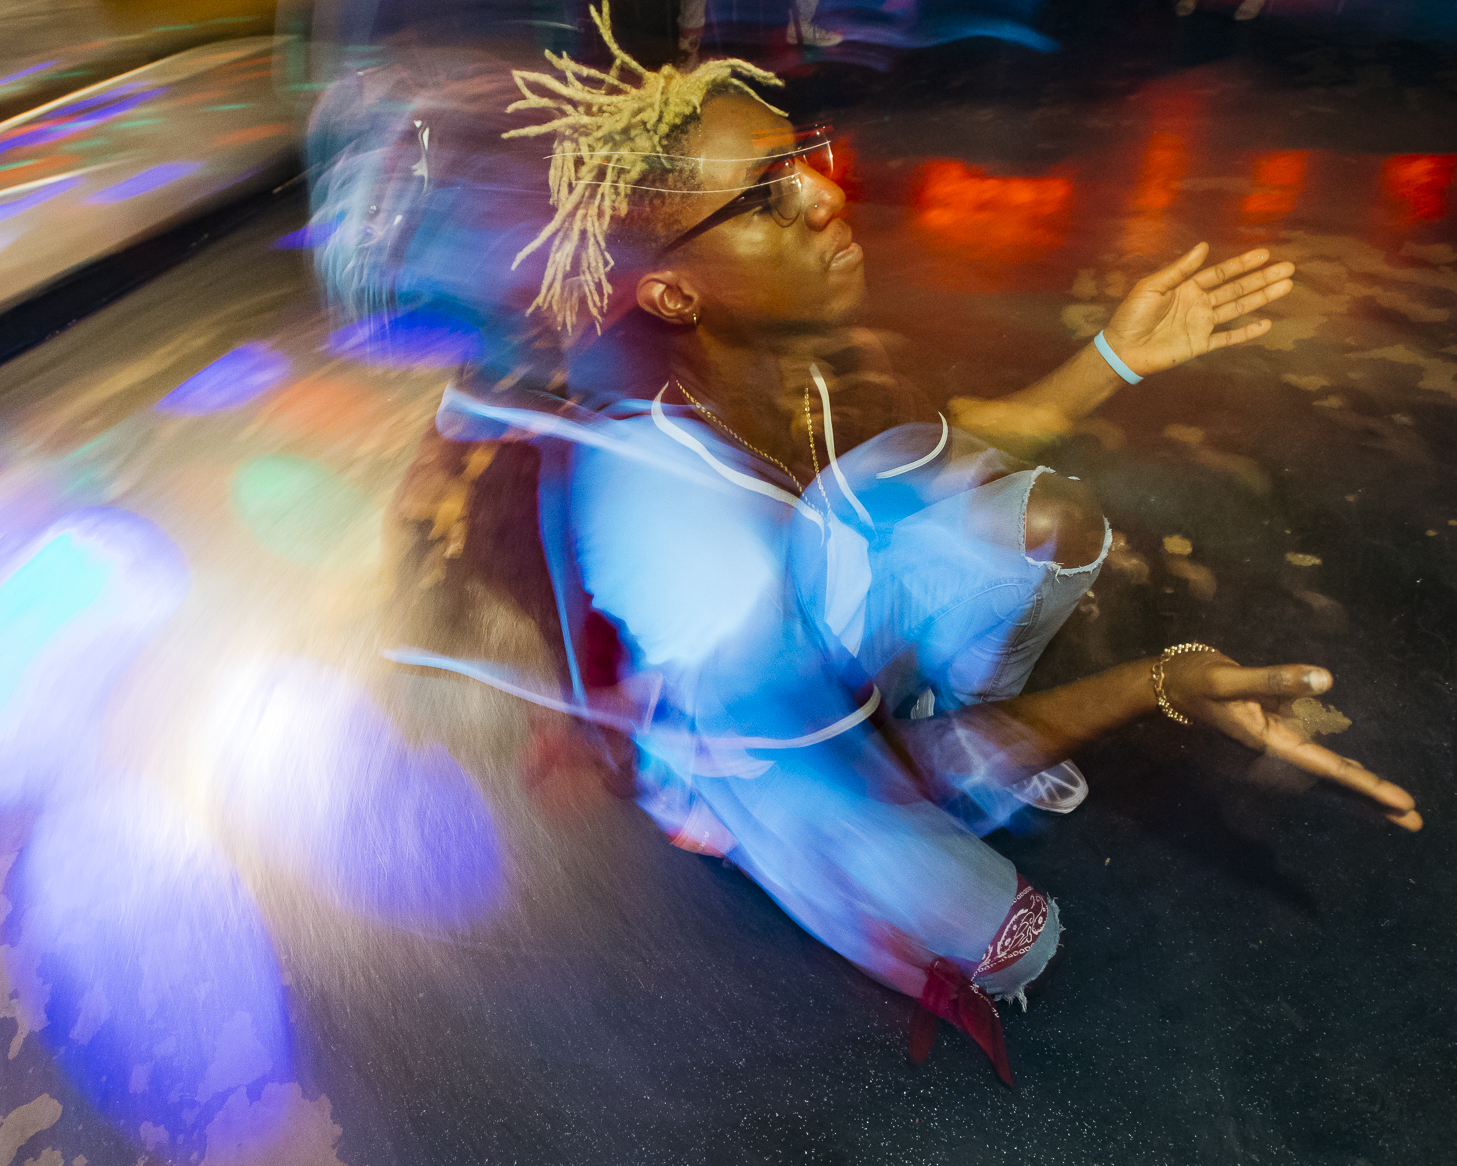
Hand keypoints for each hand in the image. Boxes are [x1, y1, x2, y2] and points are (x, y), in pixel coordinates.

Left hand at [1102, 243, 1294, 376]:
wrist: (1122, 350)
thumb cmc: (1131, 315)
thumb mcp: (1152, 286)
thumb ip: (1179, 269)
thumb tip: (1204, 247)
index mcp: (1187, 287)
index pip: (1221, 273)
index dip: (1242, 264)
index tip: (1265, 254)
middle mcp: (1199, 303)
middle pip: (1236, 288)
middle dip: (1262, 278)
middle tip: (1288, 268)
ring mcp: (1202, 324)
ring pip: (1238, 308)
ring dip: (1262, 298)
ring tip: (1285, 286)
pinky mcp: (1200, 345)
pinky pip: (1228, 338)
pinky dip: (1247, 332)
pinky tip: (1265, 324)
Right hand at [1159, 651, 1421, 830]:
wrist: (1168, 684)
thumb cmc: (1195, 682)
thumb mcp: (1230, 679)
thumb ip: (1275, 679)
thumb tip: (1327, 680)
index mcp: (1272, 740)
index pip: (1329, 766)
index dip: (1366, 784)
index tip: (1403, 804)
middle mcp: (1280, 744)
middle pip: (1334, 776)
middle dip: (1372, 797)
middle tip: (1415, 822)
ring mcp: (1281, 736)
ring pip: (1328, 765)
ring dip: (1361, 783)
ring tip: (1395, 805)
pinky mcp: (1278, 723)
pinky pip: (1317, 749)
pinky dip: (1340, 764)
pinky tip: (1356, 771)